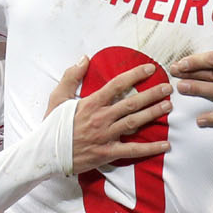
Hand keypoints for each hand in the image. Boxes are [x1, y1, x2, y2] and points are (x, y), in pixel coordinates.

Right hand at [49, 58, 172, 173]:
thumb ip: (71, 76)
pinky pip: (132, 150)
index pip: (117, 85)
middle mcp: (101, 118)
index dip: (135, 75)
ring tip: (168, 106)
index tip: (149, 68)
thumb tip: (84, 58)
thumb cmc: (52, 125)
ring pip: (135, 122)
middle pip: (132, 103)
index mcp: (91, 103)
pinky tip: (165, 145)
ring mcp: (105, 136)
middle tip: (168, 88)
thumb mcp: (57, 97)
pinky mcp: (107, 153)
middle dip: (152, 94)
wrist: (44, 153)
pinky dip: (150, 148)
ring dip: (153, 114)